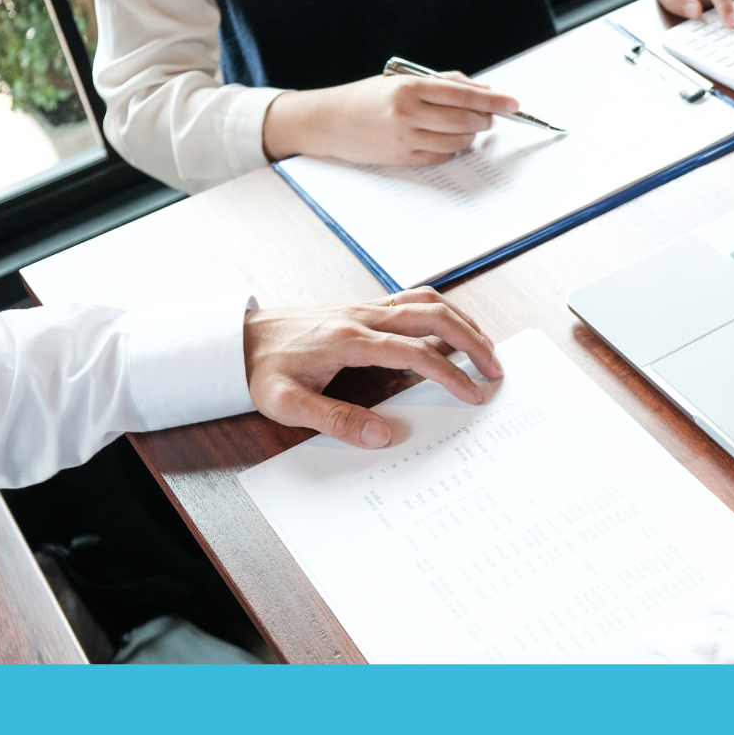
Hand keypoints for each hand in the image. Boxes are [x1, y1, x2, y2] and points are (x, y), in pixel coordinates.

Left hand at [242, 287, 503, 448]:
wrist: (238, 339)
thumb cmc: (261, 370)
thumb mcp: (287, 405)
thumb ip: (335, 420)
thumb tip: (382, 434)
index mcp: (348, 340)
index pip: (415, 353)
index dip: (450, 374)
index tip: (473, 393)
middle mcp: (362, 317)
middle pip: (433, 317)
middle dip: (472, 341)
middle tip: (496, 369)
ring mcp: (364, 308)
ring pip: (427, 301)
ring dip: (462, 321)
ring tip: (486, 347)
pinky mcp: (363, 308)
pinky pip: (412, 300)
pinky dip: (442, 311)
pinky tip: (452, 328)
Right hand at [262, 71, 520, 165]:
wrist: (328, 122)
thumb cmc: (367, 97)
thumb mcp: (401, 80)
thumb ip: (442, 82)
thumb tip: (482, 89)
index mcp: (409, 88)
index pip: (463, 94)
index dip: (494, 100)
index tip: (514, 103)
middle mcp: (408, 113)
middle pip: (465, 120)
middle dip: (485, 119)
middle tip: (492, 117)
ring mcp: (406, 139)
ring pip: (457, 141)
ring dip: (470, 135)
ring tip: (468, 127)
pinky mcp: (403, 158)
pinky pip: (441, 156)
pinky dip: (452, 149)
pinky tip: (449, 140)